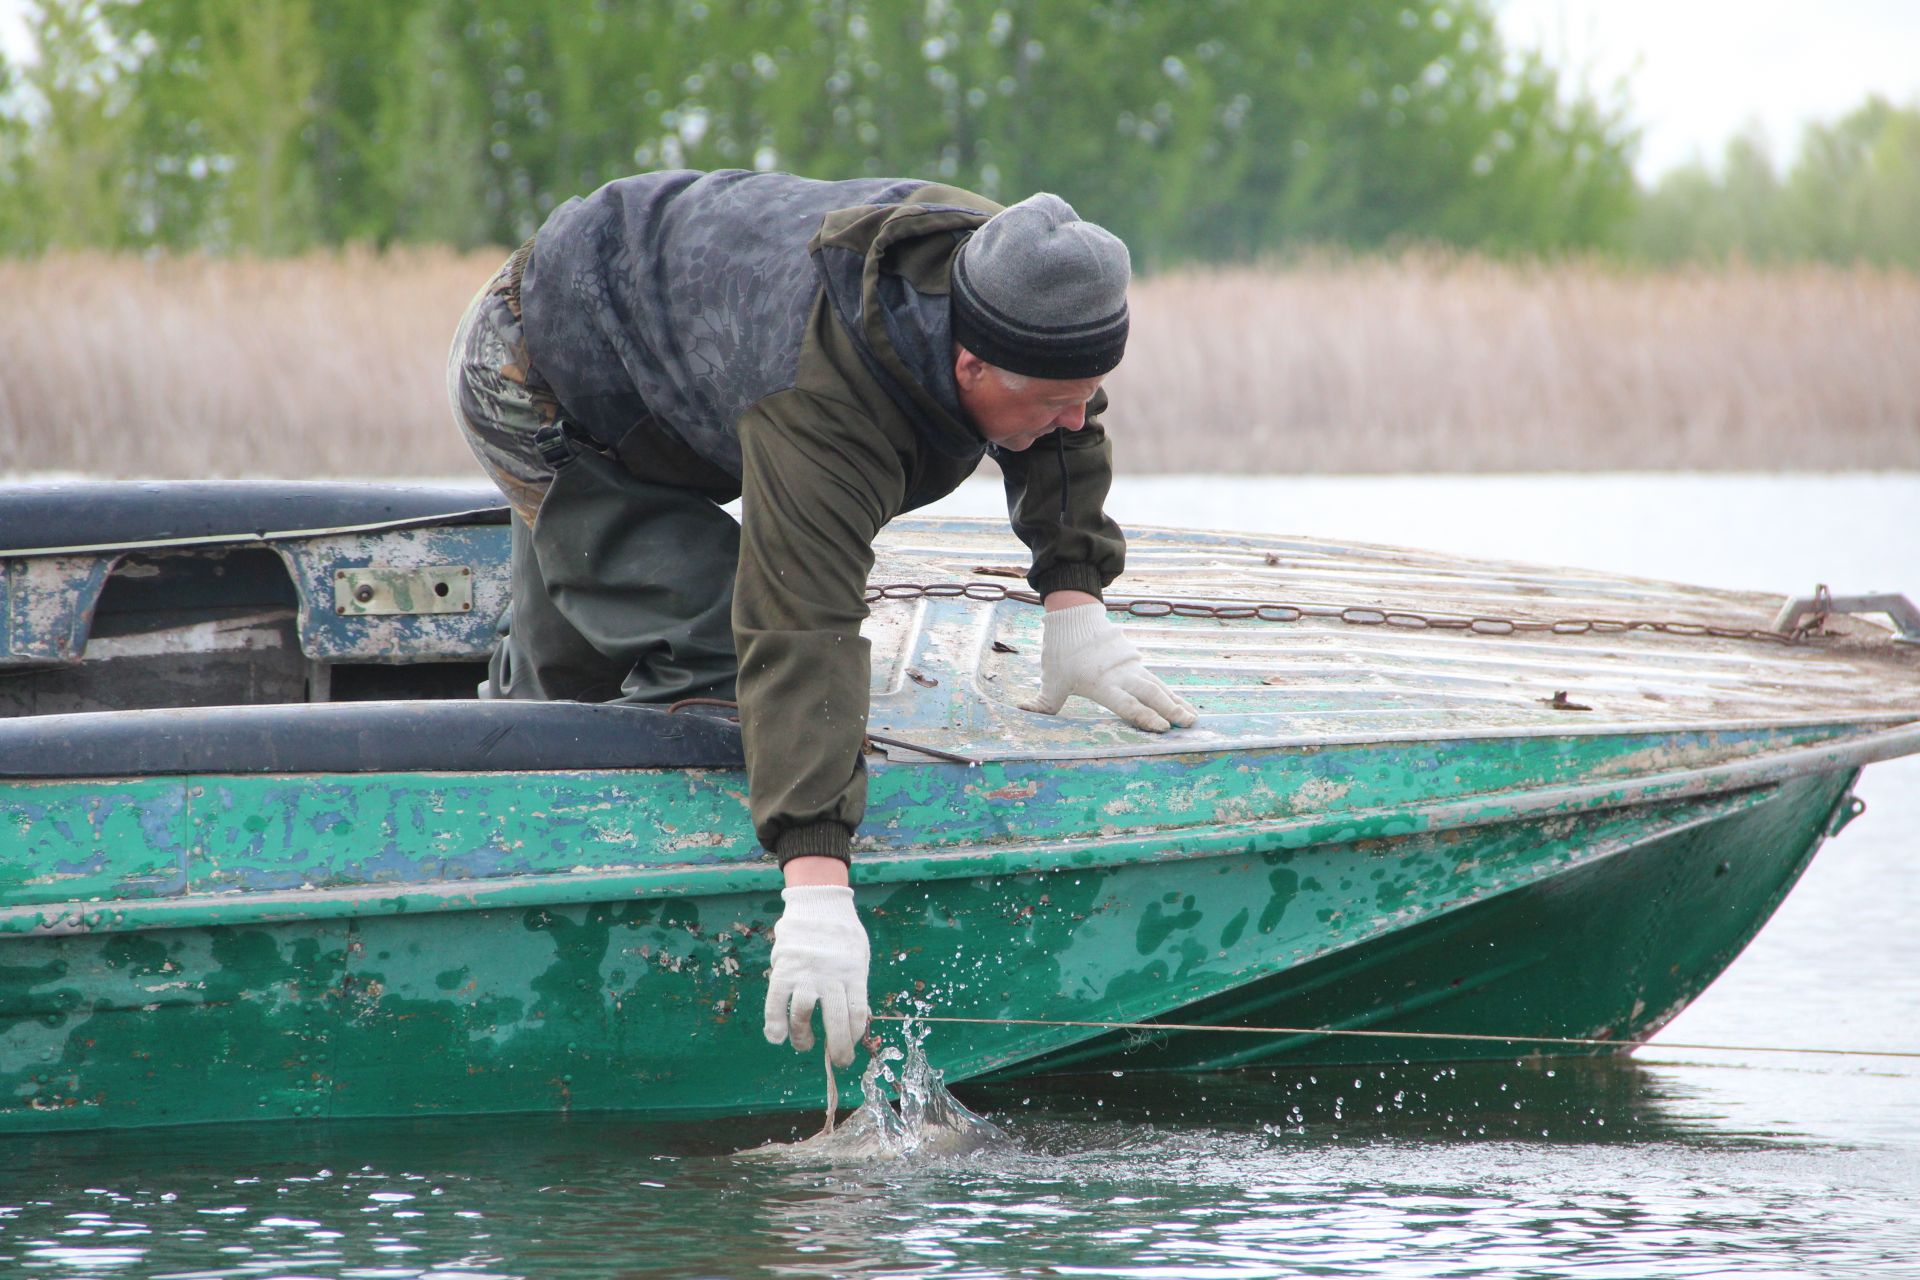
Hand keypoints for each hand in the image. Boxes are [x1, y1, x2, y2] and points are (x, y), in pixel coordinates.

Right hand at [763, 885, 870, 1066]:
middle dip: (837, 1047)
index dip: (854, 1034)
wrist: (819, 901)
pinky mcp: (785, 969)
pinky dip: (774, 1022)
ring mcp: (806, 973)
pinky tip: (775, 1037)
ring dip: (803, 1037)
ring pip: (803, 1014)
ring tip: (805, 1044)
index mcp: (854, 973)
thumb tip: (857, 1017)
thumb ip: (856, 985)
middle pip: (835, 1020)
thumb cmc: (842, 932)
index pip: (857, 1013)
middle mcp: (831, 975)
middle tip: (838, 1061)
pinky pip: (776, 1000)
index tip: (851, 1044)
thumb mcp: (860, 956)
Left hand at [1023, 601, 1198, 731]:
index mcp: (1100, 682)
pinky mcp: (1136, 661)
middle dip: (1169, 710)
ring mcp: (1131, 667)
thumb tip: (1023, 713)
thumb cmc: (1062, 651)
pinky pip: (1157, 680)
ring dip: (1176, 703)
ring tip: (1193, 718)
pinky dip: (1171, 693)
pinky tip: (1184, 705)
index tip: (1162, 728)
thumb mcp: (1051, 678)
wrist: (1076, 617)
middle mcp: (1120, 675)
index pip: (1125, 703)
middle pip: (1149, 694)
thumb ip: (1043, 702)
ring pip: (1158, 687)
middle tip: (1187, 724)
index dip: (1144, 716)